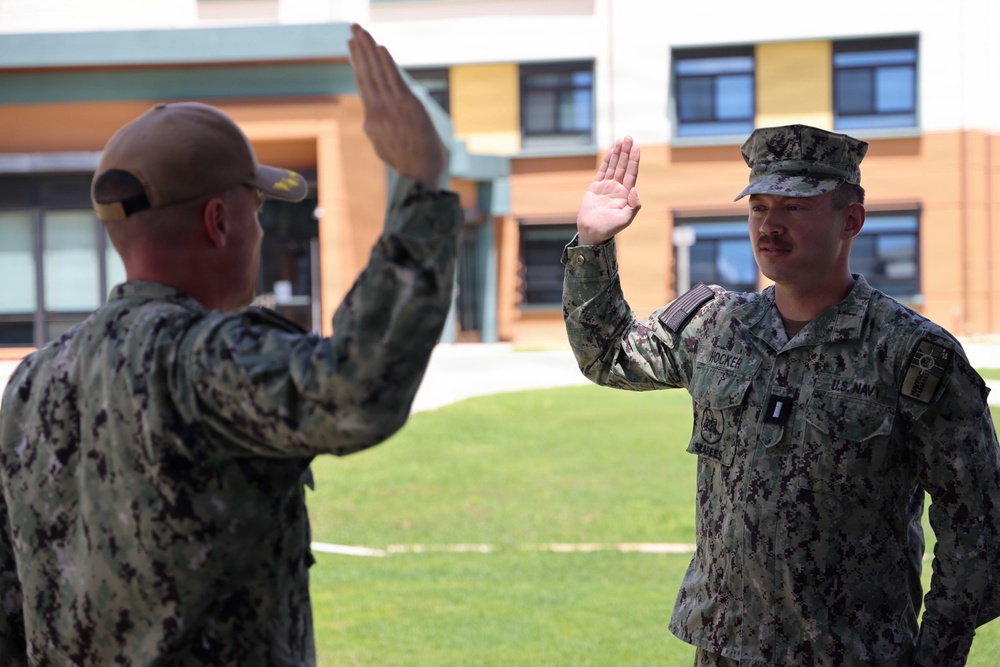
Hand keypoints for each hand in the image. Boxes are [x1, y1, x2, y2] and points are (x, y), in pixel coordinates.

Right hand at [348, 24, 445, 189]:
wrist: (420, 174)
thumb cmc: (407, 163)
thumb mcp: (384, 147)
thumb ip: (376, 130)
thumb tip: (370, 120)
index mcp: (372, 121)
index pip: (364, 85)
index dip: (358, 64)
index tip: (352, 47)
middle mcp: (377, 112)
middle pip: (366, 74)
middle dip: (359, 49)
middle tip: (352, 29)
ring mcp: (391, 108)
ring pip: (377, 73)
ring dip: (368, 49)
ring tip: (360, 30)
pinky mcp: (407, 106)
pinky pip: (394, 79)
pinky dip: (386, 63)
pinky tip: (379, 48)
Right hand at [576, 136, 640, 244]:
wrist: (592, 232)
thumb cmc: (610, 228)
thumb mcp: (626, 219)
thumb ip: (634, 205)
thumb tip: (634, 189)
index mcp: (626, 194)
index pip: (631, 173)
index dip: (633, 160)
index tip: (636, 147)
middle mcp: (618, 188)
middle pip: (623, 166)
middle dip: (626, 152)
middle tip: (628, 138)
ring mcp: (607, 187)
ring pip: (613, 166)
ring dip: (617, 153)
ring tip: (621, 140)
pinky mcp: (596, 187)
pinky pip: (602, 171)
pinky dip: (606, 161)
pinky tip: (610, 151)